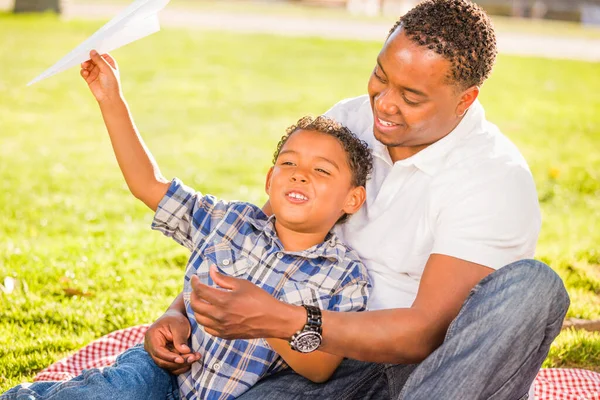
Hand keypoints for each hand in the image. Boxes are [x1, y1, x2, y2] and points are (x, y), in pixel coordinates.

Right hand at [80, 50, 120, 102]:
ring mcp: (95, 72)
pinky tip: (85, 73)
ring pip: (87, 64)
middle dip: (87, 57)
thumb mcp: (107, 69)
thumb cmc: (111, 83)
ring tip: (84, 66)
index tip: (89, 48)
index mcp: (109, 63)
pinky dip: (83, 71)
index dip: (95, 50)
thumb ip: (99, 60)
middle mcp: (102, 66)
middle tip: (84, 58)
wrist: (108, 97)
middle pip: (92, 57)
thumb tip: (92, 51)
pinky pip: (84, 71)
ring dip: (84, 64)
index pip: (101, 53)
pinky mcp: (89, 78)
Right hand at [144, 309, 201, 374]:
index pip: (158, 351)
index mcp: (151, 336)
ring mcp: (157, 354)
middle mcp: (151, 347)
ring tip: (196, 357)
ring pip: (168, 365)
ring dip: (182, 364)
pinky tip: (193, 359)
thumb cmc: (176, 319)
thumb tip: (184, 352)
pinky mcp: (164, 358)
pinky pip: (172, 366)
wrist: (176, 319)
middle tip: (194, 358)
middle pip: (162, 361)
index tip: (182, 359)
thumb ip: (180, 339)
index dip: (170, 357)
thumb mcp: (179, 325)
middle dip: (178, 362)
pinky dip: (182, 365)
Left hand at [190, 266, 304, 339]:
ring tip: (202, 301)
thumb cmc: (260, 299)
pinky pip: (208, 329)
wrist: (273, 319)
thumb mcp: (242, 284)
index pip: (200, 290)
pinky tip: (210, 314)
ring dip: (198, 308)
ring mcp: (221, 327)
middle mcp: (219, 315)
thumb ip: (223, 278)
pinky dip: (205, 320)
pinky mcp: (225, 335)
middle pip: (196, 305)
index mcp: (223, 300)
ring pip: (199, 318)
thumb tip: (211, 270)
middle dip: (193, 294)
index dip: (195, 282)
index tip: (195, 278)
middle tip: (197, 289)